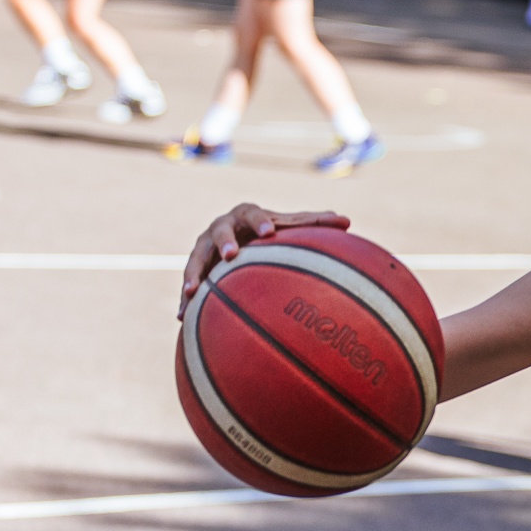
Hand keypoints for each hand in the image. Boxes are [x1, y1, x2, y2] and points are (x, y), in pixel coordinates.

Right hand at [179, 204, 350, 316]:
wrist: (239, 238)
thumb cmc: (270, 233)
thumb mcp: (289, 227)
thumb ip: (314, 224)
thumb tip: (347, 222)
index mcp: (245, 215)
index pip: (252, 213)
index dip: (259, 221)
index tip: (269, 232)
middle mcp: (221, 227)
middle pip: (219, 231)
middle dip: (224, 241)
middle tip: (231, 254)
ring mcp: (204, 247)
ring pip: (195, 258)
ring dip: (193, 273)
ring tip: (193, 292)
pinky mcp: (196, 268)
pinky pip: (189, 283)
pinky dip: (185, 299)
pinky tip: (183, 317)